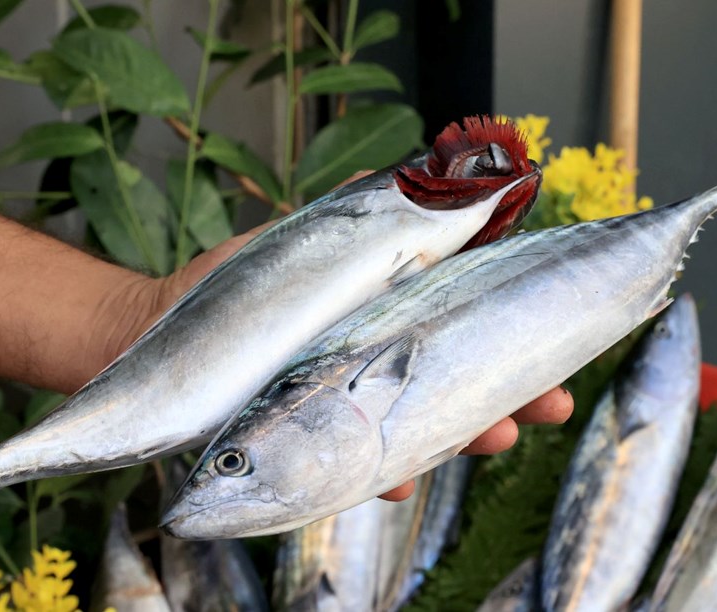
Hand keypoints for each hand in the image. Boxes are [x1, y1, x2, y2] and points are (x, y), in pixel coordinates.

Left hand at [146, 231, 574, 502]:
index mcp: (381, 317)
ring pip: (419, 426)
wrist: (159, 348)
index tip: (558, 335)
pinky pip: (358, 468)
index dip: (511, 329)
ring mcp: (347, 410)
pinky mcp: (314, 448)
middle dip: (510, 393)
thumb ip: (353, 213)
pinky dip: (382, 476)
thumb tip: (418, 165)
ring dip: (464, 435)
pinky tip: (401, 483)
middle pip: (455, 380)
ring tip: (496, 436)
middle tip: (550, 404)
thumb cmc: (228, 293)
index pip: (460, 322)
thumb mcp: (292, 245)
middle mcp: (373, 365)